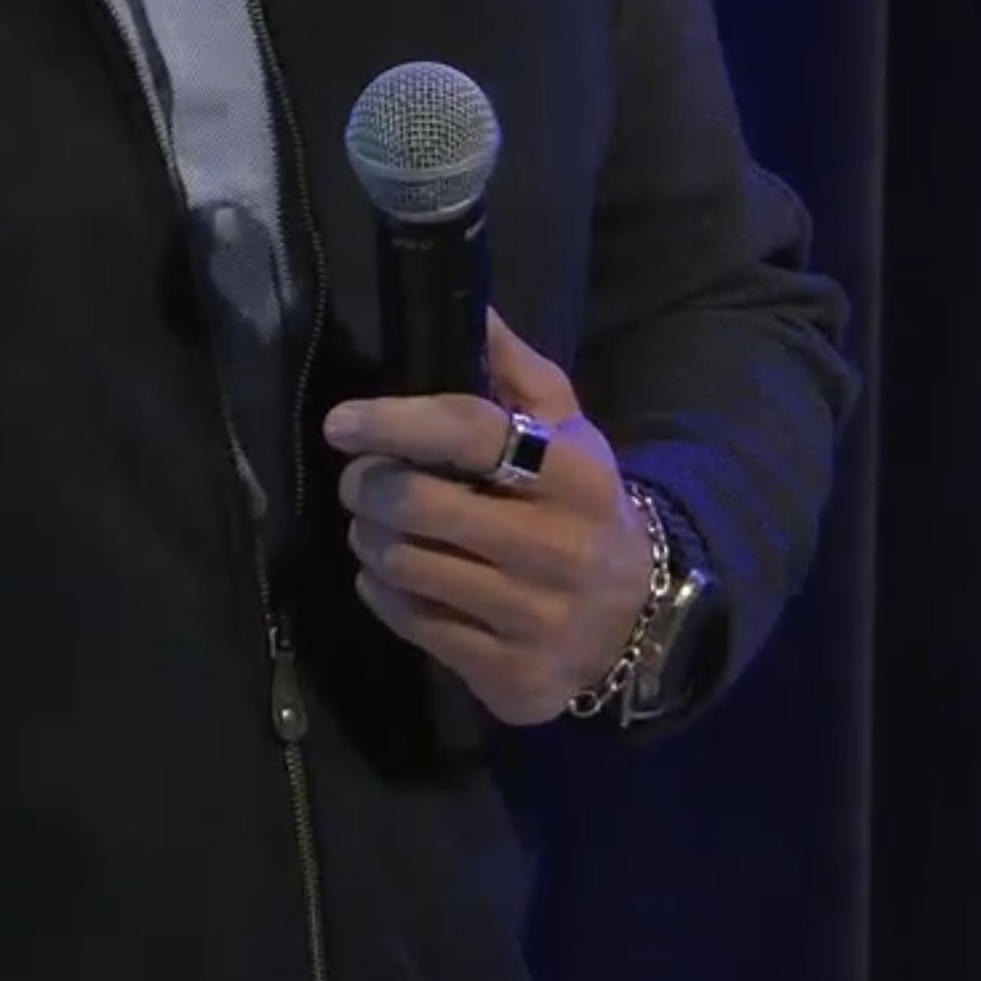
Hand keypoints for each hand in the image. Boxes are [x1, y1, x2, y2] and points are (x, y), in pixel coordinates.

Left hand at [320, 312, 651, 727]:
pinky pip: (413, 624)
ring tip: (376, 528)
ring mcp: (535, 616)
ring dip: (370, 540)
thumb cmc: (582, 507)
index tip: (342, 423)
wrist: (638, 620)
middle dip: (367, 487)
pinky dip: (384, 594)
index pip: (468, 432)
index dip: (394, 422)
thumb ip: (517, 372)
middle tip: (360, 482)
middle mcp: (559, 547)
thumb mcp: (569, 433)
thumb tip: (471, 308)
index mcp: (573, 474)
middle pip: (419, 504)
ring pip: (405, 566)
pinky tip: (394, 577)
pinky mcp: (511, 673)